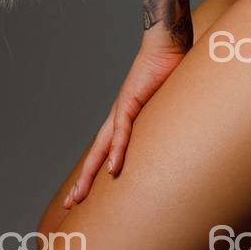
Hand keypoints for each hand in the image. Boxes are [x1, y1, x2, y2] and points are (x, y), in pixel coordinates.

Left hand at [62, 35, 188, 207]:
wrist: (166, 45)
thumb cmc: (170, 72)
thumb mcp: (167, 106)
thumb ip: (166, 123)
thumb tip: (180, 139)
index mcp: (125, 118)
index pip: (105, 150)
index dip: (95, 171)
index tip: (86, 192)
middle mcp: (118, 116)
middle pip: (96, 154)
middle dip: (83, 179)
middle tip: (69, 204)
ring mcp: (122, 109)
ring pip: (102, 147)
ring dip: (90, 172)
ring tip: (80, 195)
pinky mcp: (131, 101)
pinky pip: (122, 131)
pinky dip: (117, 150)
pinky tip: (112, 168)